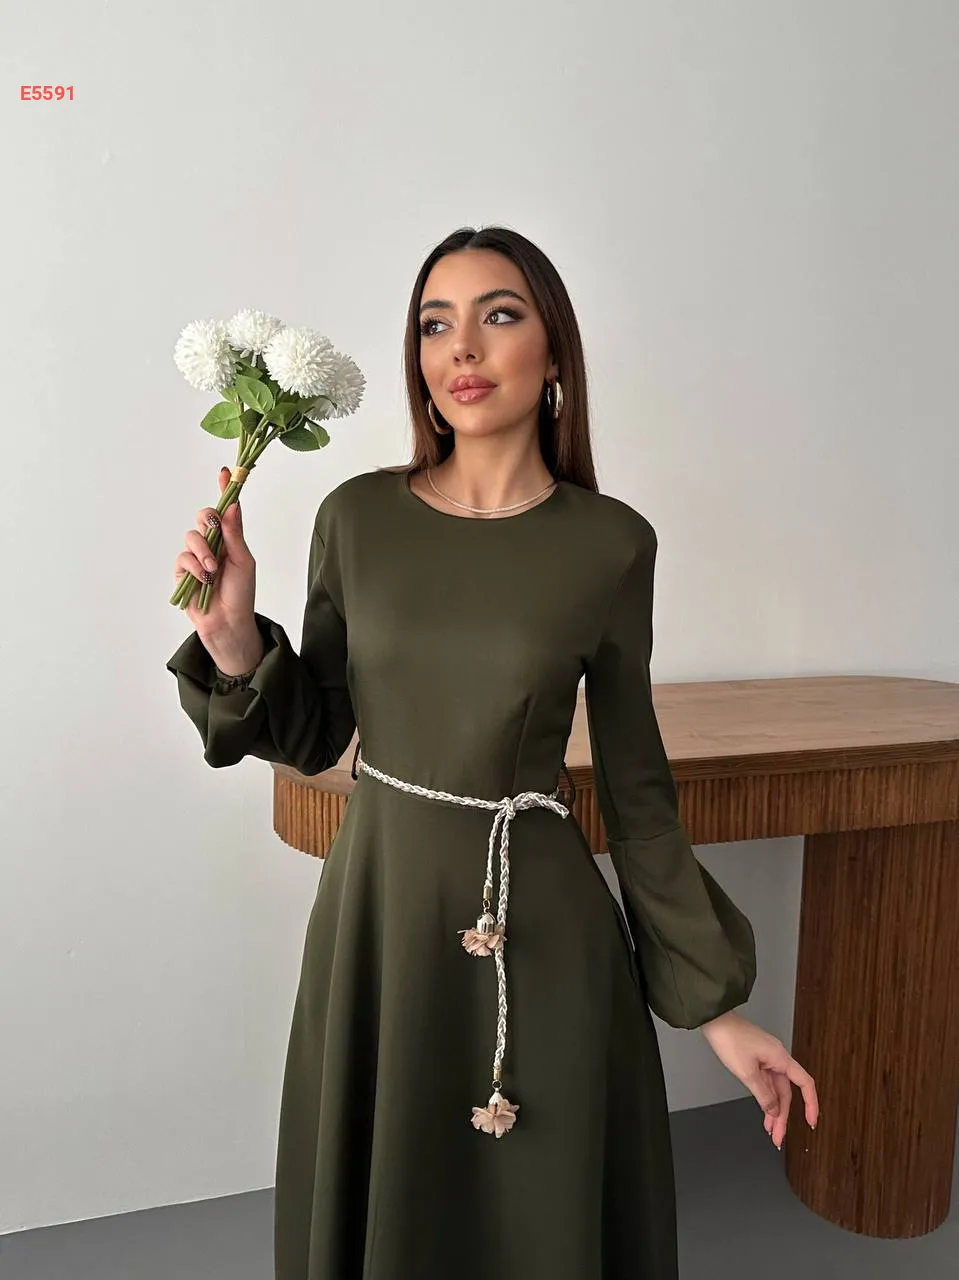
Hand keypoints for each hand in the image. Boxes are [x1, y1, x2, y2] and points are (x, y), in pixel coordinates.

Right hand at [173, 467, 256, 642]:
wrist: (229, 622)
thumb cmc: (241, 594)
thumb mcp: (243, 562)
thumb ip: (235, 535)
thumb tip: (233, 505)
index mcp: (230, 539)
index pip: (226, 511)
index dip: (224, 490)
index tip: (224, 472)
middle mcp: (213, 544)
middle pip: (204, 517)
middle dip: (207, 518)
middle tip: (214, 525)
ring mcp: (196, 557)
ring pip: (191, 536)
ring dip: (203, 552)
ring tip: (212, 570)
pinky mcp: (183, 572)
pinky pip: (182, 557)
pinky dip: (193, 567)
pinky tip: (202, 579)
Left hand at [700, 1010, 818, 1149]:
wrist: (715, 1021)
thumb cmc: (730, 1038)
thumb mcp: (746, 1072)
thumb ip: (762, 1094)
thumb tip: (773, 1110)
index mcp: (780, 1058)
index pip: (805, 1084)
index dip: (811, 1104)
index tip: (811, 1122)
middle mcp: (777, 1059)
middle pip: (787, 1093)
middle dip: (783, 1116)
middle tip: (779, 1137)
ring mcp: (767, 1059)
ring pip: (776, 1090)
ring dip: (774, 1111)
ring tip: (771, 1131)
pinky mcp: (757, 1059)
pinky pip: (767, 1083)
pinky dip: (766, 1098)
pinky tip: (764, 1112)